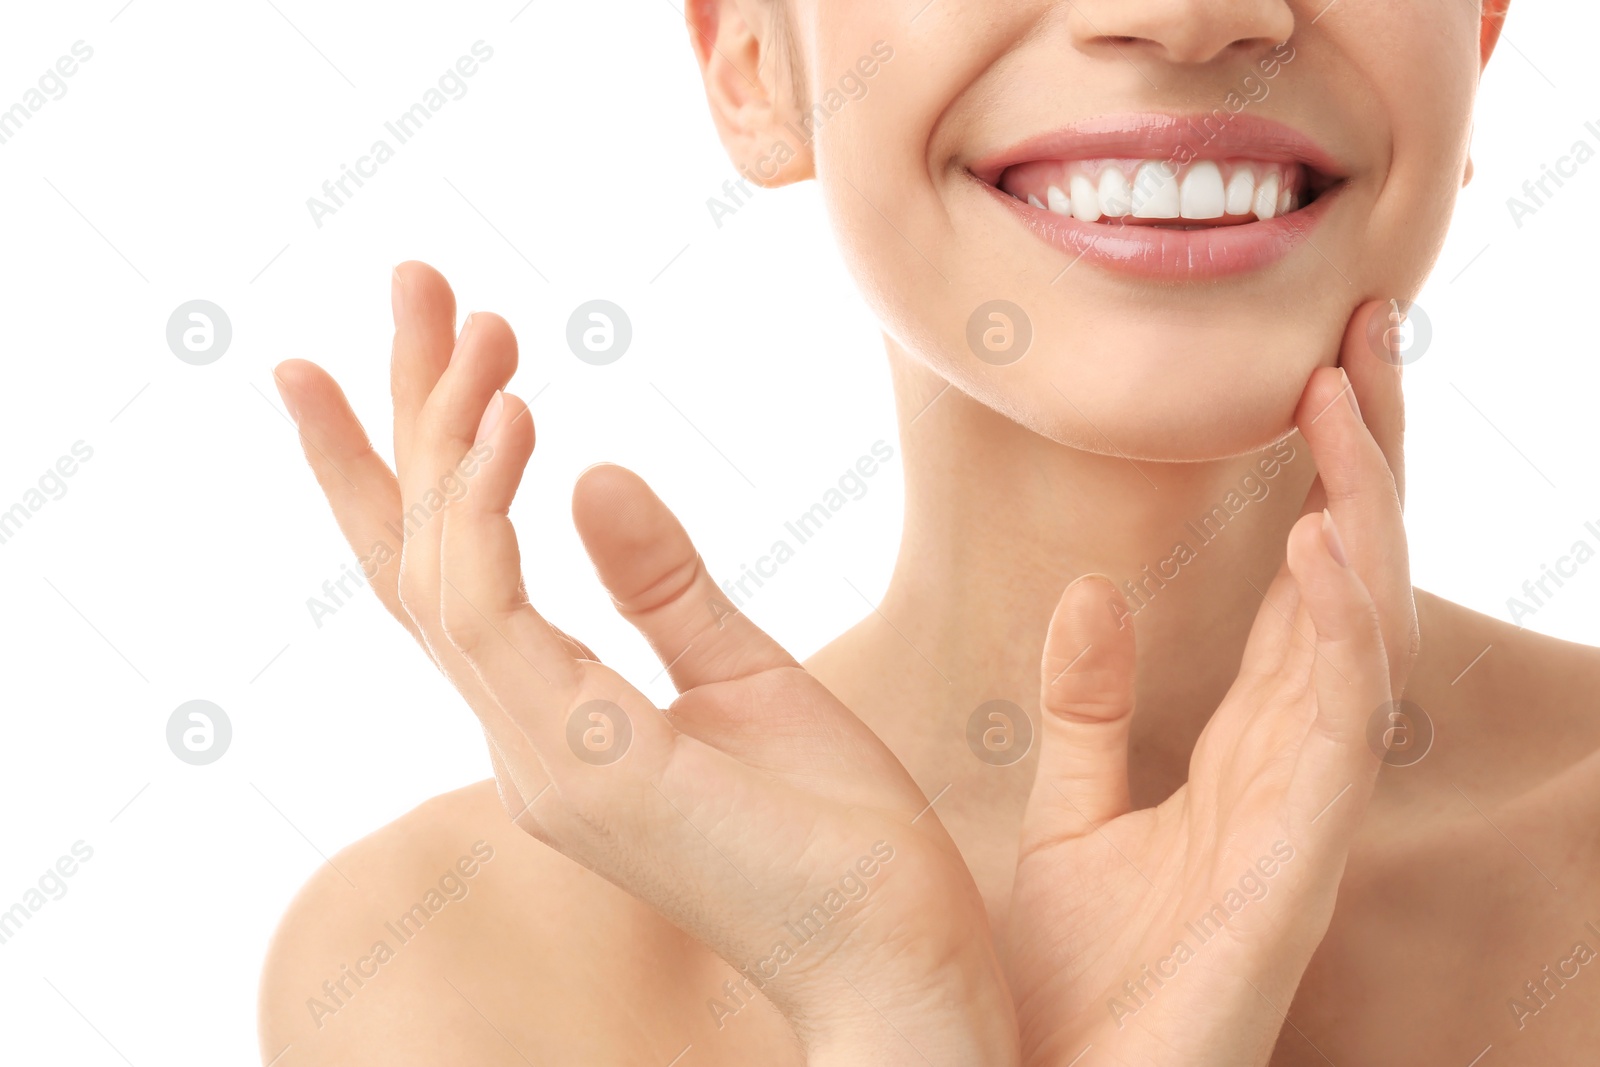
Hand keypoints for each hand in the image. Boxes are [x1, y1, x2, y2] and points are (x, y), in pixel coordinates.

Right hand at [273, 262, 1019, 1065]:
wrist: (900, 959)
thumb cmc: (836, 837)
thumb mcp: (749, 678)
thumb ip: (664, 586)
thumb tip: (595, 470)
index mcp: (557, 720)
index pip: (453, 575)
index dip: (409, 464)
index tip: (406, 346)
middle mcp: (525, 738)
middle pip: (421, 555)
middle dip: (403, 414)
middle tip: (410, 276)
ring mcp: (543, 757)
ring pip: (443, 572)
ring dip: (450, 436)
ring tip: (479, 326)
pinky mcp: (587, 764)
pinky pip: (498, 616)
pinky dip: (491, 512)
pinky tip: (520, 420)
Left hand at [1004, 300, 1415, 1065]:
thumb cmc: (1065, 983)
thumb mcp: (1068, 823)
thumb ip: (1085, 714)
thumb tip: (1090, 593)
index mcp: (1238, 760)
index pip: (1298, 595)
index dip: (1317, 488)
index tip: (1310, 374)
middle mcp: (1287, 779)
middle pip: (1349, 596)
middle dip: (1363, 467)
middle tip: (1359, 338)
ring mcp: (1299, 825)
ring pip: (1359, 645)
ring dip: (1363, 516)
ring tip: (1346, 396)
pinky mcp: (1290, 878)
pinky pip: (1330, 737)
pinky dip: (1338, 634)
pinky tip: (1329, 542)